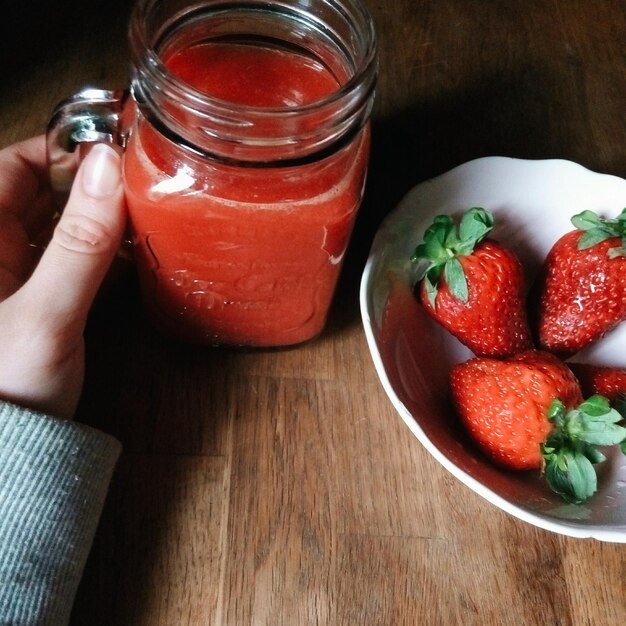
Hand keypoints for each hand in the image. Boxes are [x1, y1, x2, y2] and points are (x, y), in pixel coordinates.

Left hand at [0, 137, 125, 418]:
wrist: (7, 458)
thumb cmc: (7, 386)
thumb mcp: (46, 315)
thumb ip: (80, 245)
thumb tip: (108, 168)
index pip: (13, 166)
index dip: (61, 148)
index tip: (113, 143)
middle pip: (43, 193)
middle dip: (90, 181)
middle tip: (143, 177)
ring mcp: (18, 278)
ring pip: (63, 227)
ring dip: (102, 216)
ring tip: (148, 210)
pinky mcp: (43, 301)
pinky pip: (74, 261)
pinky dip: (103, 252)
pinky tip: (135, 252)